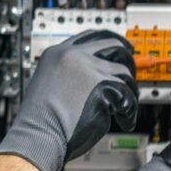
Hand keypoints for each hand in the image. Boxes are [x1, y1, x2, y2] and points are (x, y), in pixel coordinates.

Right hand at [0, 30, 137, 170]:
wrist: (38, 134)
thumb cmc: (41, 119)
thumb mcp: (50, 84)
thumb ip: (72, 75)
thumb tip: (100, 77)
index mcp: (57, 53)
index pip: (90, 36)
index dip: (110, 41)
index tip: (121, 48)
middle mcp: (73, 55)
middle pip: (113, 44)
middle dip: (127, 58)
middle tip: (132, 72)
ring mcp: (88, 68)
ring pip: (124, 71)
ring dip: (130, 90)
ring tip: (124, 107)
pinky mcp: (102, 84)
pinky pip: (128, 94)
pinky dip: (130, 110)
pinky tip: (124, 120)